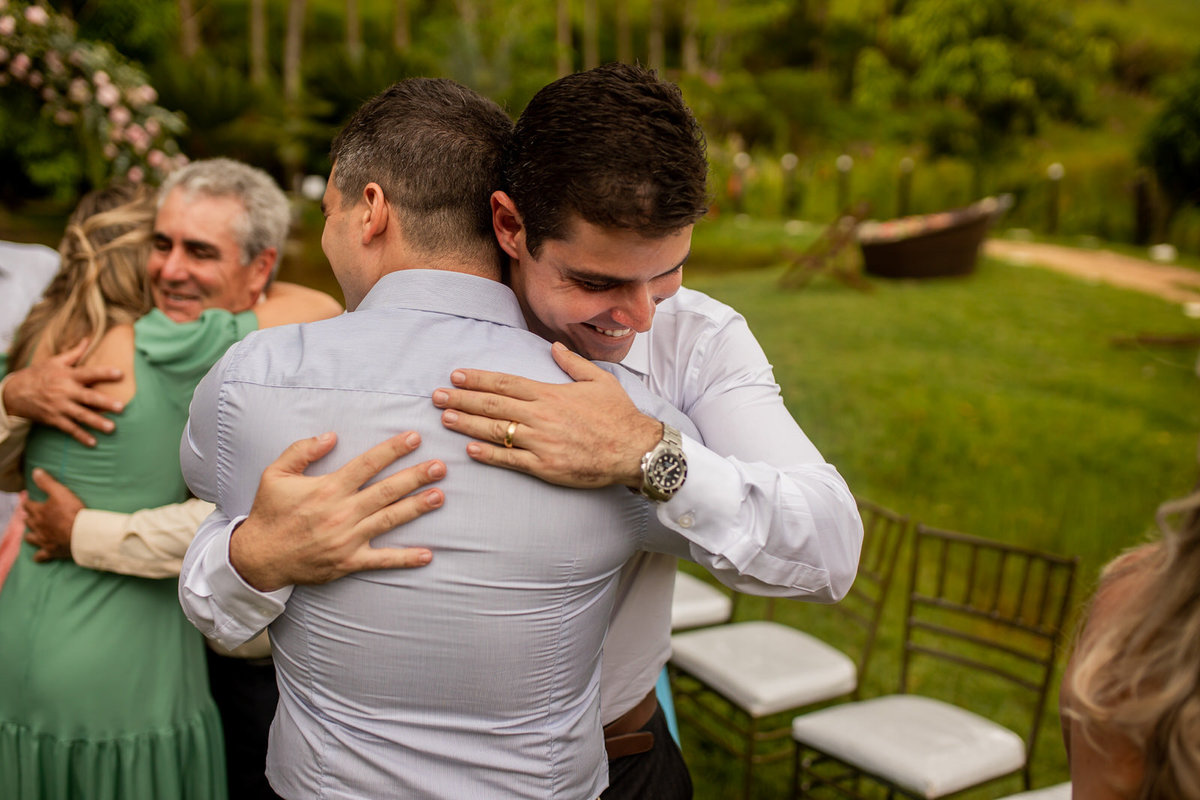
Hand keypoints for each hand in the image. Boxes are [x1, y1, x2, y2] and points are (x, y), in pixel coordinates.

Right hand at [2, 339, 123, 445]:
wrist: (13, 393)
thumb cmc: (37, 375)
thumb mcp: (54, 362)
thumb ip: (74, 353)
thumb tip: (88, 338)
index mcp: (67, 376)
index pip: (89, 373)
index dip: (104, 373)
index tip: (120, 373)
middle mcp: (64, 391)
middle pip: (88, 397)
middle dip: (104, 402)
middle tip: (121, 407)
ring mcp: (59, 406)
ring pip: (81, 415)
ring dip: (96, 422)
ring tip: (112, 428)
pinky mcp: (53, 419)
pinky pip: (69, 429)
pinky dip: (81, 436)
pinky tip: (93, 443)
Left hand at [22, 468, 82, 562]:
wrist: (82, 533)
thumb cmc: (72, 512)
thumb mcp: (61, 492)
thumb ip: (47, 482)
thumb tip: (35, 471)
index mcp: (39, 511)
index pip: (28, 505)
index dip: (28, 501)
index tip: (28, 499)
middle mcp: (38, 526)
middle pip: (28, 521)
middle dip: (28, 517)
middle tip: (29, 515)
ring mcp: (43, 540)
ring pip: (31, 538)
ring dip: (30, 535)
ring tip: (31, 533)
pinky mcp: (51, 551)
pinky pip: (40, 556)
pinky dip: (38, 556)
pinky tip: (37, 557)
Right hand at [229, 431, 444, 591]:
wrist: (258, 557)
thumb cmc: (270, 513)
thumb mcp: (275, 474)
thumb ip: (301, 450)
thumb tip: (331, 435)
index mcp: (327, 488)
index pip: (367, 464)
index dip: (392, 450)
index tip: (414, 437)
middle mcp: (341, 512)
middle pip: (386, 491)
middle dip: (416, 477)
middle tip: (441, 466)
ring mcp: (347, 539)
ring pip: (390, 520)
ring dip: (417, 508)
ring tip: (440, 496)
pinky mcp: (349, 562)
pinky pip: (382, 560)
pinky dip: (405, 558)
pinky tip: (428, 555)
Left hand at [432, 341, 661, 488]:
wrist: (634, 449)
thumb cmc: (619, 415)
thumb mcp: (599, 380)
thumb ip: (572, 363)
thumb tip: (554, 347)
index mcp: (550, 394)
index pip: (505, 383)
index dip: (478, 379)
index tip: (456, 375)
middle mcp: (541, 416)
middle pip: (493, 404)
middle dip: (462, 398)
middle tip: (436, 395)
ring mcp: (541, 442)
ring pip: (495, 431)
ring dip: (467, 423)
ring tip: (445, 416)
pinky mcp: (545, 466)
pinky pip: (510, 460)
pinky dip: (488, 454)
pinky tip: (469, 449)